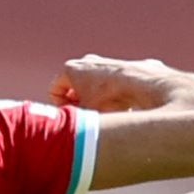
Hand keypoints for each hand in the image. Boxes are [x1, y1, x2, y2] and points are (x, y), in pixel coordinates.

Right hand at [51, 55, 175, 114]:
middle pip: (74, 87)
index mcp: (71, 69)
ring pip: (92, 86)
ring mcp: (103, 62)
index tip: (70, 116)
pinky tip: (119, 107)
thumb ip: (72, 120)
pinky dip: (109, 95)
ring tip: (104, 114)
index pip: (55, 90)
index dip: (59, 106)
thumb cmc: (107, 98)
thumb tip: (66, 132)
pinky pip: (108, 84)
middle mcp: (85, 62)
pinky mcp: (119, 66)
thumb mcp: (85, 114)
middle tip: (85, 117)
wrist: (138, 84)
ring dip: (95, 101)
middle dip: (78, 103)